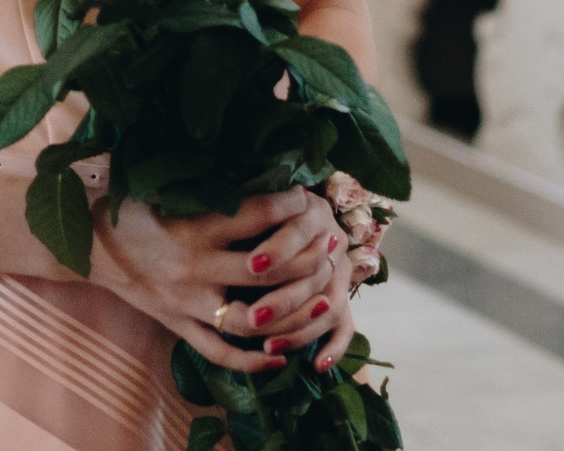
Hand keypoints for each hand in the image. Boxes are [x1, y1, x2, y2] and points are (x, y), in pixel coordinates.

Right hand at [86, 188, 351, 372]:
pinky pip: (220, 353)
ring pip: (250, 321)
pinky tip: (281, 357)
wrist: (86, 246)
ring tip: (323, 301)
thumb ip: (202, 175)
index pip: (252, 216)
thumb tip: (250, 148)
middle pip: (264, 272)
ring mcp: (187, 305)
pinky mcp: (179, 327)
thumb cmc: (126, 205)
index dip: (287, 205)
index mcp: (190, 228)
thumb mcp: (158, 182)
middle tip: (329, 246)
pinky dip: (252, 361)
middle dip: (304, 259)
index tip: (308, 196)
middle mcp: (193, 270)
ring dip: (291, 314)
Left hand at [236, 193, 355, 370]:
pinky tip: (318, 364)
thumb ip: (244, 210)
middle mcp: (331, 237)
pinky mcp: (341, 293)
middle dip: (284, 300)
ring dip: (301, 329)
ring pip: (330, 306)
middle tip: (253, 319)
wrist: (291, 209)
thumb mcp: (250, 199)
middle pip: (315, 274)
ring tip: (270, 345)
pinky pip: (344, 325)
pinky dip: (334, 346)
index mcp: (309, 208)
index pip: (298, 231)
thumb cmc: (254, 203)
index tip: (252, 267)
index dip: (279, 249)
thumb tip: (219, 213)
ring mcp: (340, 268)